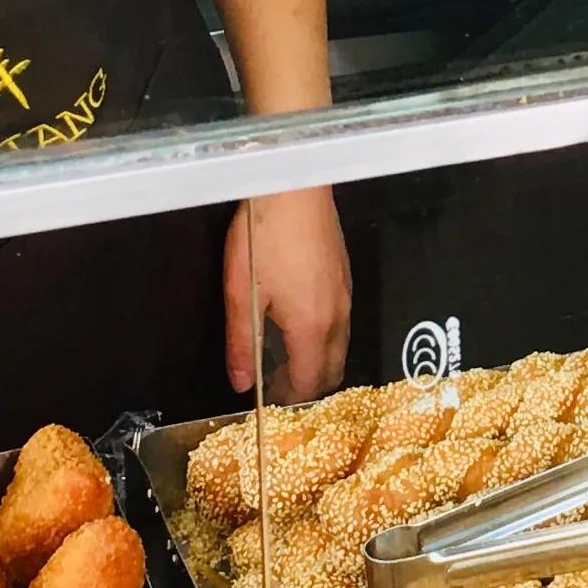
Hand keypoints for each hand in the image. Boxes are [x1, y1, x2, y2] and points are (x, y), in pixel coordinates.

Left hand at [227, 186, 350, 398]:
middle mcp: (338, 316)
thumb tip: (241, 383)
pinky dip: (324, 336)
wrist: (294, 186)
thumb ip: (243, 343)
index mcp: (312, 328)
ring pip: (340, 346)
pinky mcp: (345, 274)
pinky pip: (341, 321)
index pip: (309, 383)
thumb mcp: (243, 294)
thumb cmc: (265, 237)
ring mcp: (346, 294)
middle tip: (276, 385)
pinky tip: (297, 321)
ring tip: (283, 356)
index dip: (288, 399)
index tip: (267, 401)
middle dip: (307, 386)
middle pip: (332, 371)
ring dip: (316, 360)